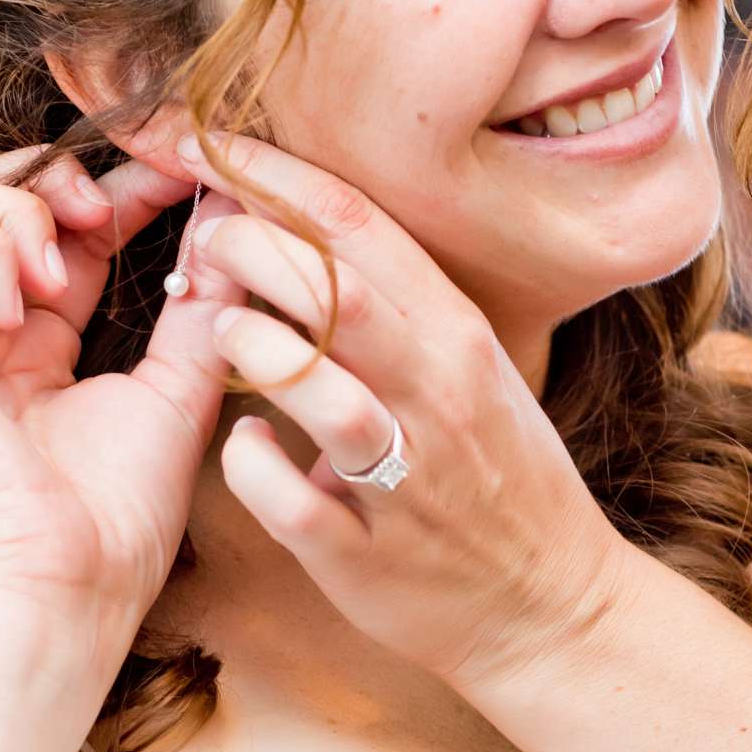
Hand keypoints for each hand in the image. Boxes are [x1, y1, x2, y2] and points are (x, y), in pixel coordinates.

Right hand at [0, 146, 248, 630]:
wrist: (64, 586)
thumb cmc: (118, 517)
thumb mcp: (179, 391)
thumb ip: (202, 309)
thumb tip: (234, 224)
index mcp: (32, 345)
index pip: (63, 231)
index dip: (119, 187)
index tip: (183, 171)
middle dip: (59, 177)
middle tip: (112, 209)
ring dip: (22, 210)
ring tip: (62, 273)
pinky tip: (24, 301)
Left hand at [178, 130, 623, 695]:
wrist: (551, 606)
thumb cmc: (493, 474)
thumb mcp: (463, 367)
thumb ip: (389, 305)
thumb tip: (287, 230)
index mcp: (457, 336)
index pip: (359, 228)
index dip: (273, 177)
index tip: (205, 145)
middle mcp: (440, 396)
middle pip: (338, 291)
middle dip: (253, 246)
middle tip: (201, 240)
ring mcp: (409, 480)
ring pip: (328, 394)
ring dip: (256, 349)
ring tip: (216, 330)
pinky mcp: (370, 557)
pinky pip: (298, 503)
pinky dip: (254, 466)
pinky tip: (242, 445)